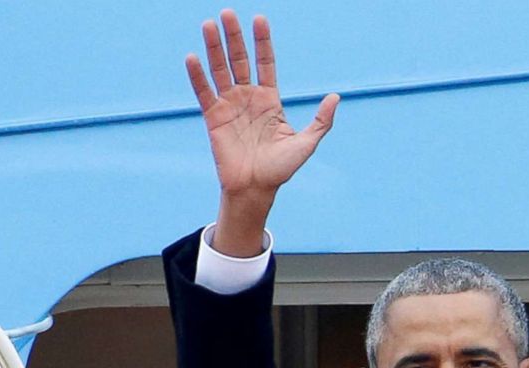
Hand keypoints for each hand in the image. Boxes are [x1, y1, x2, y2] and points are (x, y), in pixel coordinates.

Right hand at [185, 10, 339, 254]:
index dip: (262, 42)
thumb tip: (335, 97)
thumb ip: (321, 121)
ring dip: (214, 48)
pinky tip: (193, 57)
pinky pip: (204, 93)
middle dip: (234, 37)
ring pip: (220, 70)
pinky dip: (198, 76)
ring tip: (209, 24)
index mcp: (269, 100)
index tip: (260, 19)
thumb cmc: (281, 169)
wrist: (256, 189)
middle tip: (228, 13)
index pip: (265, 63)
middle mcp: (248, 98)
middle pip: (239, 60)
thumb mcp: (306, 143)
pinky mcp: (213, 118)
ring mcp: (229, 106)